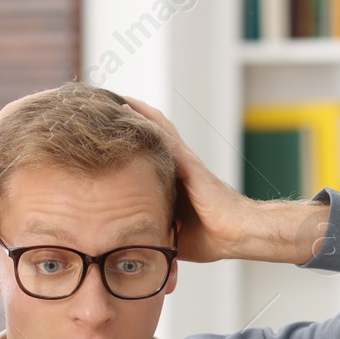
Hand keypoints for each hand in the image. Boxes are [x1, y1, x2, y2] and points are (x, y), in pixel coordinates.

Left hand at [115, 95, 249, 262]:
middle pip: (150, 132)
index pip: (146, 152)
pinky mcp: (189, 164)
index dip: (127, 139)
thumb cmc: (212, 236)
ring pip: (155, 127)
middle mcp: (179, 164)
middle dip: (128, 118)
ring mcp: (185, 161)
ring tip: (110, 95)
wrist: (239, 234)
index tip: (101, 132)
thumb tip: (126, 243)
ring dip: (134, 110)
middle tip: (100, 103)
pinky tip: (126, 109)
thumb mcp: (172, 233)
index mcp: (174, 179)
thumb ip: (152, 229)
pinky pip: (163, 138)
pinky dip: (144, 122)